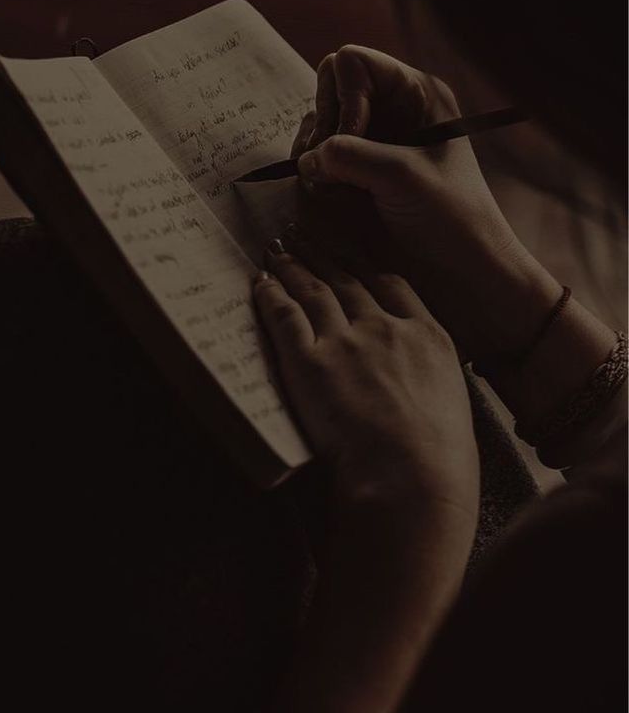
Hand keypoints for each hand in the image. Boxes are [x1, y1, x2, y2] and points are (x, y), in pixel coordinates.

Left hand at [254, 236, 478, 524]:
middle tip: (303, 234)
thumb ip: (429, 379)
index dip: (365, 263)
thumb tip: (415, 384)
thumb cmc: (440, 460)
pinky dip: (271, 295)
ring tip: (279, 248)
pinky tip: (262, 282)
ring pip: (314, 290)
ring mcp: (346, 342)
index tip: (350, 253)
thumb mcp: (451, 402)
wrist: (412, 478)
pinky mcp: (309, 362)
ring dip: (294, 265)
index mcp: (427, 335)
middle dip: (323, 254)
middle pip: (348, 279)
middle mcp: (385, 328)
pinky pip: (284, 316)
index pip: (391, 284)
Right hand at [291, 46, 560, 364]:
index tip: (353, 140)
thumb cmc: (453, 220)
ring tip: (331, 188)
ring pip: (316, 124)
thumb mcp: (403, 177)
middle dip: (322, 125)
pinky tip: (331, 198)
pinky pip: (316, 157)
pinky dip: (313, 173)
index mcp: (416, 94)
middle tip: (332, 167)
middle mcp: (391, 110)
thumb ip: (350, 154)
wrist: (465, 275)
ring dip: (313, 153)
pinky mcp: (356, 173)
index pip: (353, 63)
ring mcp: (371, 142)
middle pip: (327, 89)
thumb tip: (307, 158)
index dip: (344, 98)